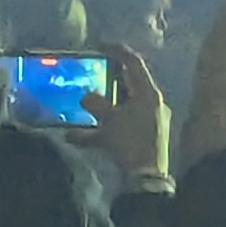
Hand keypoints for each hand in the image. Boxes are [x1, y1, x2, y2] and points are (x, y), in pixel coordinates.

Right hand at [93, 39, 171, 184]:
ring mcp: (148, 123)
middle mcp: (151, 105)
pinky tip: (74, 137)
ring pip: (121, 107)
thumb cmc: (130, 144)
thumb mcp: (109, 122)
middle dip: (107, 79)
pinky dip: (99, 130)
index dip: (116, 51)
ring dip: (101, 106)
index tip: (99, 46)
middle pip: (128, 84)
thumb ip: (96, 105)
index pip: (134, 63)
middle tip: (90, 73)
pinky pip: (118, 128)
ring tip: (81, 106)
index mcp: (148, 94)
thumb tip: (86, 97)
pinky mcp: (142, 140)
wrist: (146, 181)